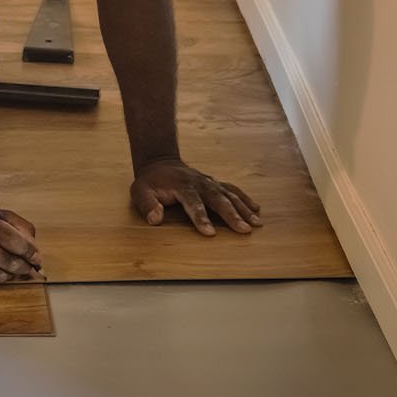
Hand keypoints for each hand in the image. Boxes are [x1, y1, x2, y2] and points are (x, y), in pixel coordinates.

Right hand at [0, 206, 40, 283]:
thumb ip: (20, 227)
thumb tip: (35, 251)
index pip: (19, 244)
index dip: (32, 254)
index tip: (36, 259)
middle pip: (11, 264)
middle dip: (23, 268)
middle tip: (26, 268)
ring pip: (0, 276)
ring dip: (9, 274)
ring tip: (9, 269)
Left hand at [131, 158, 261, 234]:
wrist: (160, 162)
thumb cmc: (150, 182)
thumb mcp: (140, 191)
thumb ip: (147, 204)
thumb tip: (156, 219)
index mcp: (181, 186)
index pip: (193, 203)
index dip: (201, 218)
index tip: (210, 233)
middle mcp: (199, 183)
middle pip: (218, 199)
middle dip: (231, 215)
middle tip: (244, 230)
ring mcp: (209, 182)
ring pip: (229, 195)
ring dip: (244, 209)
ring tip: (257, 224)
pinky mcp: (215, 183)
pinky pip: (233, 190)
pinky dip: (245, 198)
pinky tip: (256, 209)